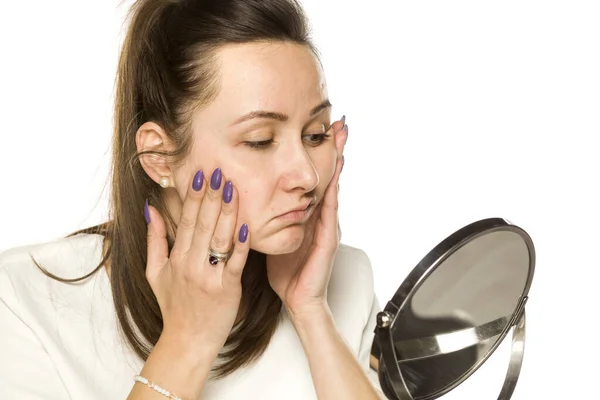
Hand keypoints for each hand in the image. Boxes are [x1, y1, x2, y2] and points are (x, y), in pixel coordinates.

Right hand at [144, 168, 249, 353]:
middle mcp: (191, 264)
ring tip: (233, 188)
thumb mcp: (154, 273)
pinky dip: (240, 243)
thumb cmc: (174, 306)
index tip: (201, 174)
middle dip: (212, 196)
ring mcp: (209, 276)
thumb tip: (150, 208)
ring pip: (219, 237)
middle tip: (220, 171)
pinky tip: (246, 224)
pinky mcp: (227, 288)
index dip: (193, 196)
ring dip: (227, 211)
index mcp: (175, 258)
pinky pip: (235, 261)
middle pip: (203, 223)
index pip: (186, 220)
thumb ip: (154, 239)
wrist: (188, 341)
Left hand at [266, 118, 347, 318]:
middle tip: (339, 123)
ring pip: (333, 187)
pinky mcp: (328, 240)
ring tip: (342, 139)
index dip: (318, 154)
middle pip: (328, 176)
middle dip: (334, 149)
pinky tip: (334, 178)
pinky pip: (330, 213)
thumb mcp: (276, 236)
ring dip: (338, 164)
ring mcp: (327, 226)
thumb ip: (270, 217)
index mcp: (308, 215)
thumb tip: (250, 198)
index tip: (319, 127)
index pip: (315, 177)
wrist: (298, 299)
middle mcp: (321, 216)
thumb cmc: (286, 271)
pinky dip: (333, 194)